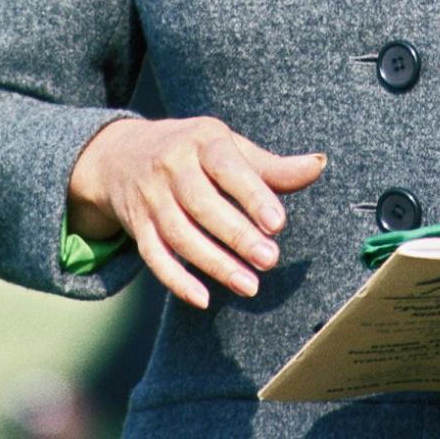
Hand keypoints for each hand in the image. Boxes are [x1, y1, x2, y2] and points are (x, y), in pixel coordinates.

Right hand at [67, 116, 326, 308]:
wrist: (120, 155)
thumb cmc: (193, 151)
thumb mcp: (229, 147)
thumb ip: (271, 166)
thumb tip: (319, 164)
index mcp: (202, 139)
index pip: (227, 167)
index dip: (252, 195)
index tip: (278, 223)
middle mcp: (172, 165)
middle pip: (202, 205)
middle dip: (237, 235)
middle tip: (270, 260)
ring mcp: (151, 197)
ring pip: (180, 234)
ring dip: (215, 263)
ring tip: (250, 285)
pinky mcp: (137, 226)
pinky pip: (154, 256)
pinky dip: (177, 279)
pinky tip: (203, 299)